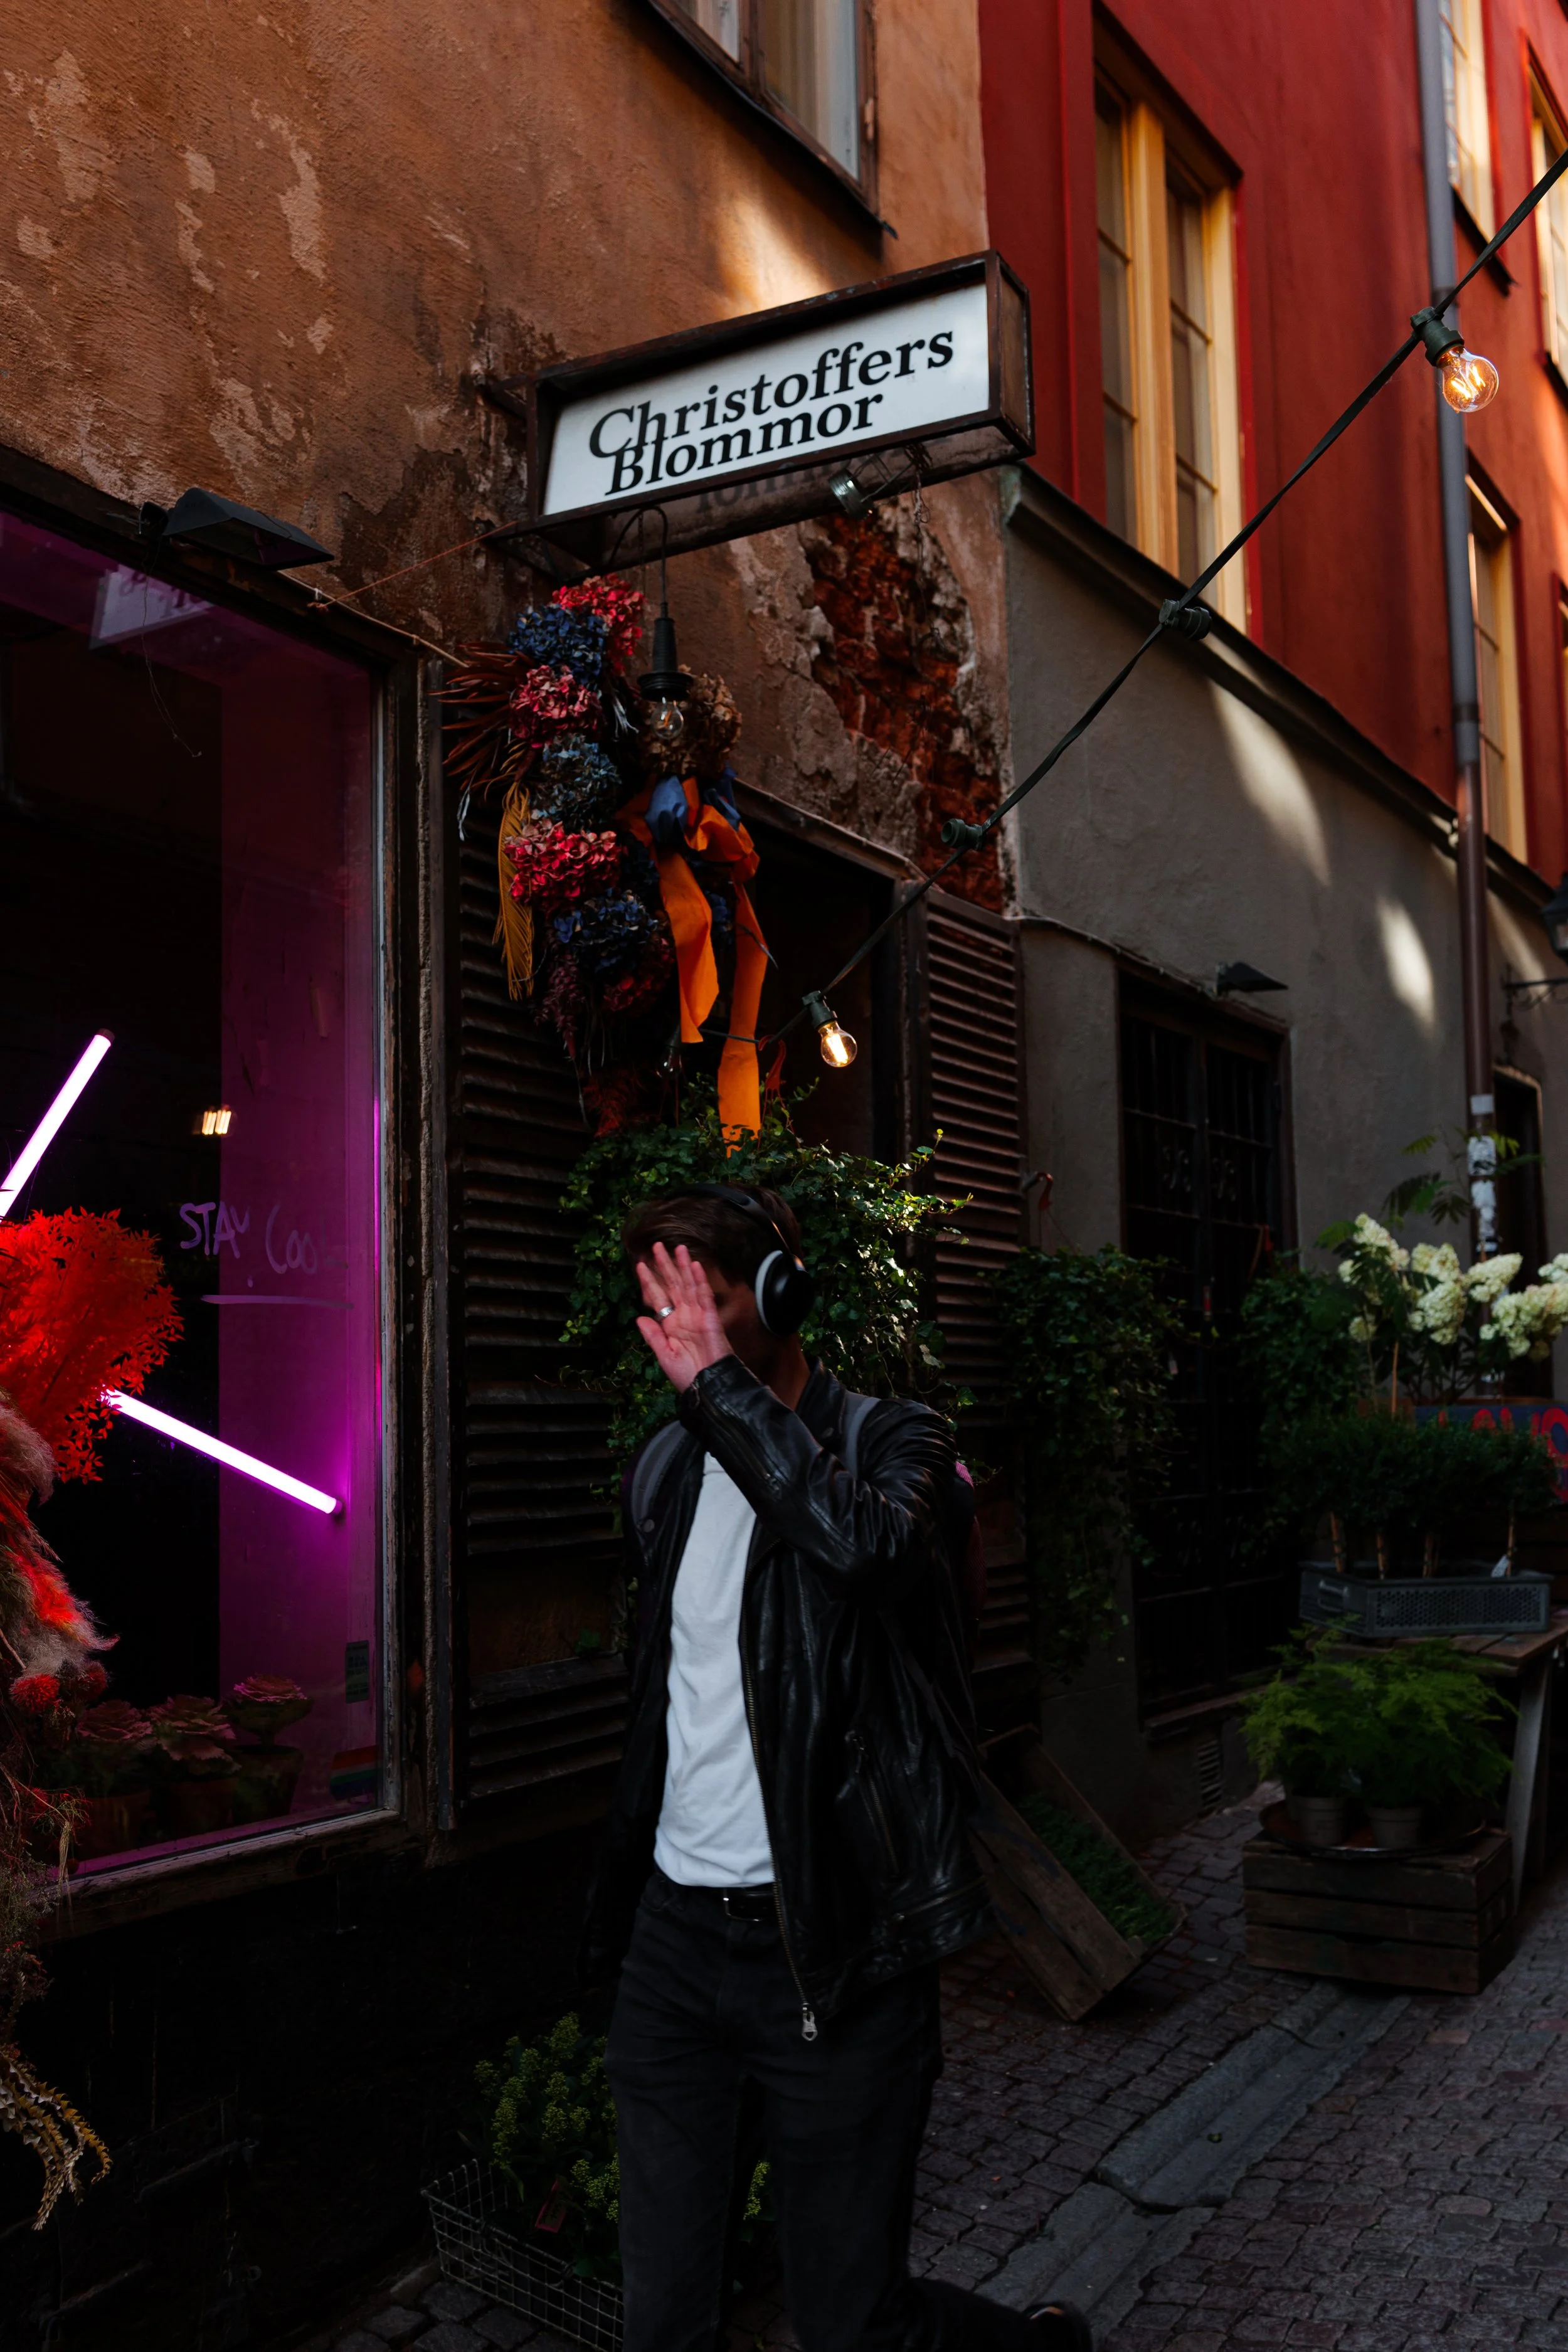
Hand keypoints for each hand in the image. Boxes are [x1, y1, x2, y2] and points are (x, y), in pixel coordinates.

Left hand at [635, 1243, 731, 1393]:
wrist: (708, 1387)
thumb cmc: (688, 1376)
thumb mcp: (664, 1356)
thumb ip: (653, 1336)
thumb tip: (639, 1318)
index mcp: (670, 1325)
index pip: (657, 1298)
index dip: (649, 1281)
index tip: (640, 1265)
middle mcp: (683, 1316)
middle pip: (672, 1285)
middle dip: (665, 1265)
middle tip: (657, 1246)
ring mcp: (697, 1315)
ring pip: (688, 1285)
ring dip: (682, 1266)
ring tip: (676, 1247)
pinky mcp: (710, 1318)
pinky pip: (704, 1296)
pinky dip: (699, 1280)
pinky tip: (694, 1265)